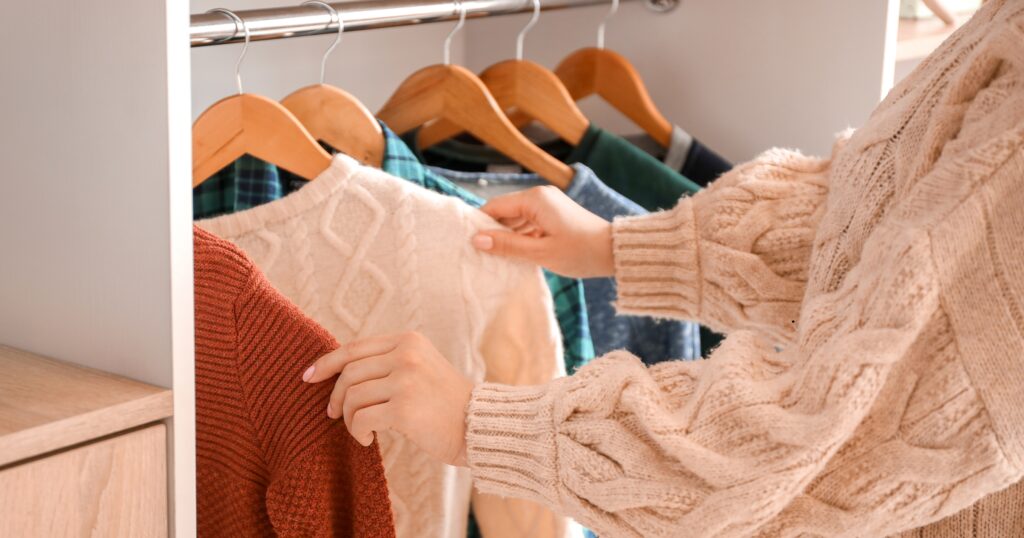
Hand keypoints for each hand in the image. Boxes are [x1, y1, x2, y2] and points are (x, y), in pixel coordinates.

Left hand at [302, 332, 472, 466]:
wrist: (480, 426)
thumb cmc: (446, 403)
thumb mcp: (421, 367)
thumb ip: (388, 362)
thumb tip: (339, 371)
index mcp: (409, 340)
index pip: (354, 347)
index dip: (326, 362)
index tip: (307, 377)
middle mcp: (407, 354)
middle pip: (348, 372)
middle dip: (336, 397)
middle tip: (334, 415)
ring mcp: (406, 380)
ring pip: (352, 396)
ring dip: (349, 419)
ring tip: (361, 431)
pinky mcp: (404, 408)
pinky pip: (361, 419)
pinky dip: (358, 433)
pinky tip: (369, 441)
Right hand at [471, 186, 614, 277]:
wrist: (614, 252)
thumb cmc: (580, 252)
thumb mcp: (540, 252)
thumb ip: (507, 245)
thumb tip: (477, 240)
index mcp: (534, 199)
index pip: (495, 207)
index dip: (480, 224)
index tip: (467, 243)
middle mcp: (540, 196)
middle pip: (505, 212)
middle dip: (493, 231)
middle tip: (479, 254)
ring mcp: (548, 204)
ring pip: (516, 219)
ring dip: (507, 236)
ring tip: (495, 257)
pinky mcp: (554, 215)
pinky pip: (529, 223)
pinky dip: (521, 237)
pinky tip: (515, 254)